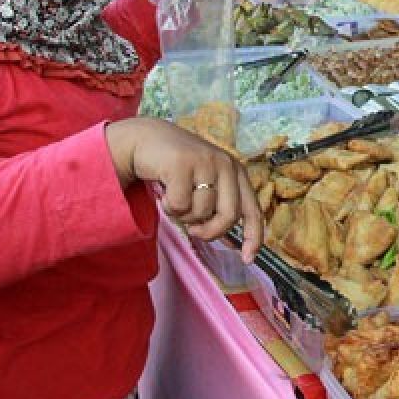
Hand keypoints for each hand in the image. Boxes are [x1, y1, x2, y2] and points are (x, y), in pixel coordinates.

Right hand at [106, 118, 262, 261]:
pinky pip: (179, 205)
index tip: (247, 258)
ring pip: (200, 212)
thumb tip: (233, 243)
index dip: (253, 236)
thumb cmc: (177, 169)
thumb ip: (219, 206)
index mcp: (236, 171)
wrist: (145, 140)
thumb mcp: (205, 183)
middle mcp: (225, 164)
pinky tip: (165, 190)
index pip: (252, 209)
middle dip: (209, 232)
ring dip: (183, 215)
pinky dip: (169, 206)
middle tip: (193, 230)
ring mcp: (205, 162)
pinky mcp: (183, 163)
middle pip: (228, 217)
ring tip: (175, 196)